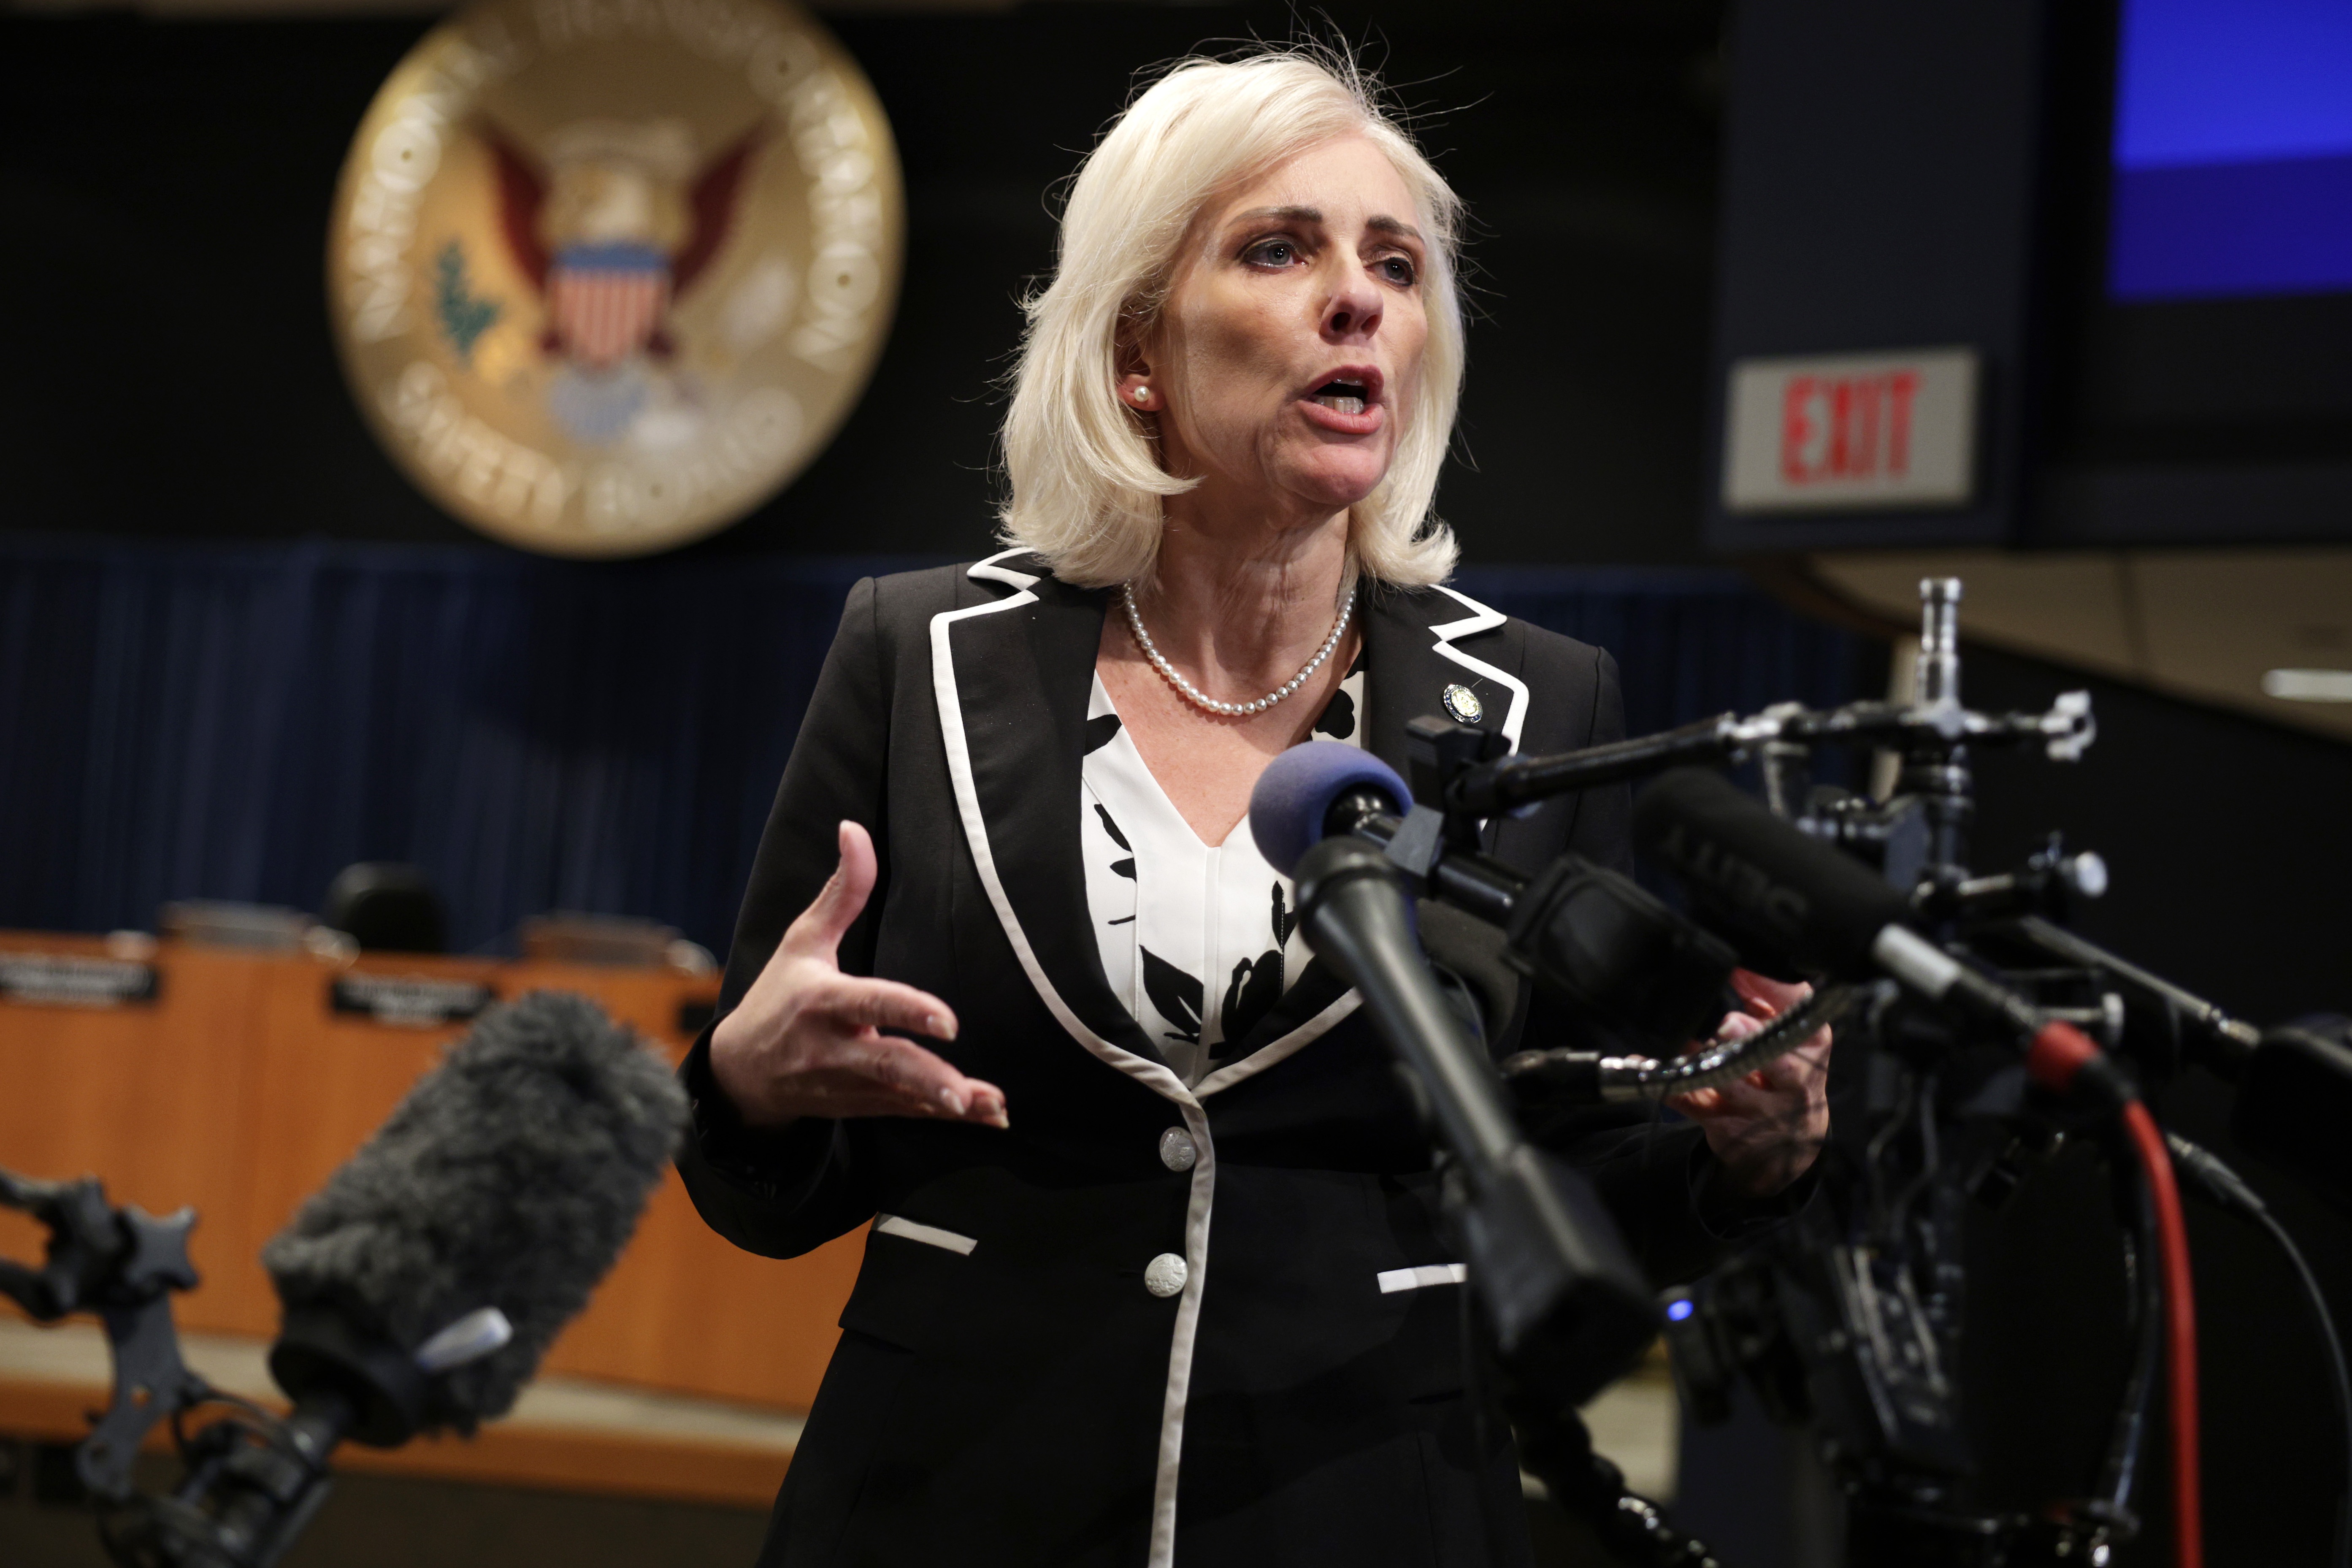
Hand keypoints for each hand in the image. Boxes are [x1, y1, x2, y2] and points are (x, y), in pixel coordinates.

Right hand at [709, 821, 1008, 1128]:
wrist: (740, 1074)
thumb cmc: (779, 996)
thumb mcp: (802, 940)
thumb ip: (841, 891)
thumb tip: (854, 828)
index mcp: (820, 1002)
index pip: (866, 1004)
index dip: (906, 1010)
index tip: (947, 1019)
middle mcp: (832, 1048)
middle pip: (884, 1064)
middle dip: (924, 1077)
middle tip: (961, 1089)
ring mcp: (847, 1084)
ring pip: (900, 1096)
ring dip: (945, 1103)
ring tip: (988, 1106)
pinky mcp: (860, 1106)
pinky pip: (906, 1113)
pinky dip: (945, 1117)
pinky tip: (988, 1116)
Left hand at [1666, 969, 1831, 1197]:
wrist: (1789, 1138)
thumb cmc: (1786, 1069)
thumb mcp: (1790, 1031)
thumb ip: (1769, 994)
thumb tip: (1739, 959)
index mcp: (1809, 1045)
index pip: (1802, 1015)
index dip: (1773, 990)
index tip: (1740, 967)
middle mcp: (1791, 1080)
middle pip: (1780, 1063)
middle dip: (1752, 1041)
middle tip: (1728, 1024)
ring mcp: (1758, 1108)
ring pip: (1730, 1083)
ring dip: (1704, 1059)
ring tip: (1686, 1040)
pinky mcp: (1723, 1124)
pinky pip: (1689, 1102)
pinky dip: (1664, 1081)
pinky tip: (1642, 1061)